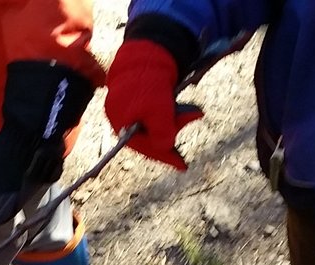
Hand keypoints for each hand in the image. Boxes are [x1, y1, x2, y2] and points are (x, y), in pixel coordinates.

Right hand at [105, 38, 202, 170]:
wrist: (145, 49)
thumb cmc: (148, 79)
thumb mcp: (157, 106)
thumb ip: (161, 128)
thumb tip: (165, 147)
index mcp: (122, 125)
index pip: (145, 147)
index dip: (165, 157)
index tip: (183, 165)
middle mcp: (121, 120)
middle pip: (148, 137)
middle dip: (171, 134)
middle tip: (193, 119)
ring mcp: (126, 108)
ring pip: (150, 126)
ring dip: (171, 122)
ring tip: (189, 113)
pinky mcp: (134, 96)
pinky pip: (150, 114)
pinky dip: (165, 114)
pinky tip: (175, 109)